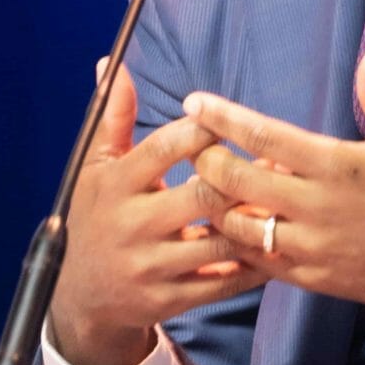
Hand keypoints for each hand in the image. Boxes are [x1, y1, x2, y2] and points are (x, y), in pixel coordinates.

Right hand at [50, 61, 267, 364]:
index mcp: (116, 184)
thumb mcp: (95, 166)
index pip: (165, 148)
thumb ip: (114, 117)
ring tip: (284, 203)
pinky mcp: (168, 301)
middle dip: (240, 178)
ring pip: (218, 242)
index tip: (229, 120)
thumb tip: (111, 63)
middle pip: (201, 195)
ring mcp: (151, 266)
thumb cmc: (97, 214)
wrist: (81, 296)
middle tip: (274, 163)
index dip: (203, 130)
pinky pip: (221, 284)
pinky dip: (253, 267)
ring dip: (254, 223)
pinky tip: (275, 247)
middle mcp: (133, 224)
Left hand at [186, 49, 364, 320]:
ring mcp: (312, 247)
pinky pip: (260, 262)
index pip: (262, 135)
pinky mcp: (313, 278)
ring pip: (239, 227)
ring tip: (210, 186)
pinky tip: (235, 226)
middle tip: (195, 146)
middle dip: (206, 161)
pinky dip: (240, 243)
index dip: (221, 118)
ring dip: (217, 205)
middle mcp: (316, 207)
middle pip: (236, 182)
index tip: (193, 103)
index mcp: (336, 165)